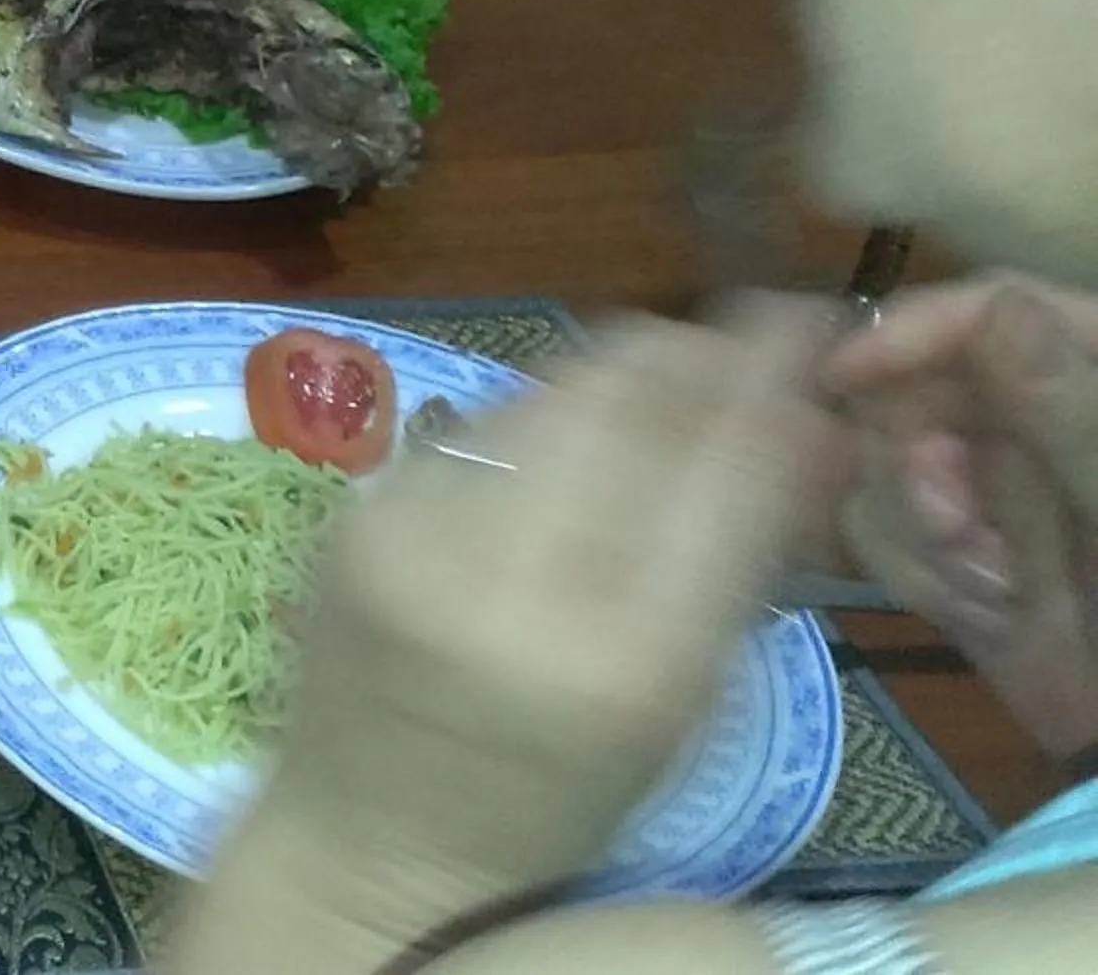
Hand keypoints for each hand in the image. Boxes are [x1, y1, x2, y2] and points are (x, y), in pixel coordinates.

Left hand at [259, 308, 832, 920]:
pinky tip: (555, 452)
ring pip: (545, 391)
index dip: (769, 375)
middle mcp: (512, 586)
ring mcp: (414, 539)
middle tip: (737, 343)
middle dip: (692, 353)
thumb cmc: (557, 794)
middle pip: (624, 395)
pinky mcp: (353, 516)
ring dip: (616, 377)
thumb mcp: (682, 704)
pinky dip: (533, 421)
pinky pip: (472, 426)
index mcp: (626, 660)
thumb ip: (742, 559)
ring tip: (658, 392)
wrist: (370, 837)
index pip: (722, 468)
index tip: (801, 321)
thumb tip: (805, 417)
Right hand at [826, 275, 1097, 759]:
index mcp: (1088, 373)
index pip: (988, 308)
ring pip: (881, 462)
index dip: (910, 335)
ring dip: (928, 538)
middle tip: (958, 533)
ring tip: (999, 591)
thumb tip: (995, 302)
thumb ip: (1064, 403)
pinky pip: (880, 533)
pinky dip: (923, 576)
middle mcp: (1030, 414)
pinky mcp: (952, 543)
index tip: (841, 377)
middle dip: (920, 469)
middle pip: (914, 387)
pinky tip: (988, 611)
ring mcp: (988, 482)